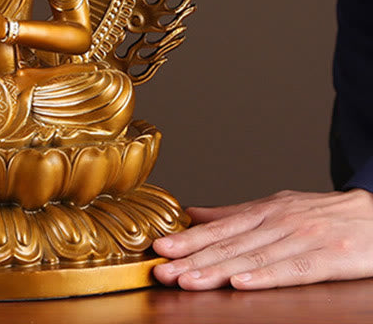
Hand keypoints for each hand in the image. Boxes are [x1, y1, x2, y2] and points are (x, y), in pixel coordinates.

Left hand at [153, 188, 372, 289]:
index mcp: (263, 211)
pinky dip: (265, 276)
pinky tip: (242, 283)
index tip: (160, 249)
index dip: (188, 240)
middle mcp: (278, 222)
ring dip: (218, 270)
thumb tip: (193, 214)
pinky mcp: (329, 256)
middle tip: (163, 270)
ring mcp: (302, 237)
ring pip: (253, 257)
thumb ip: (234, 214)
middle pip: (230, 244)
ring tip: (189, 281)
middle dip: (193, 259)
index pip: (219, 229)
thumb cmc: (322, 214)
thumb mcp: (276, 208)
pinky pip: (293, 269)